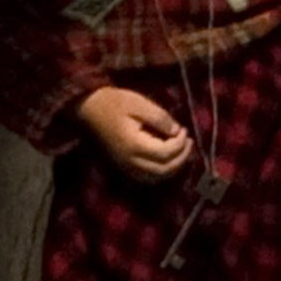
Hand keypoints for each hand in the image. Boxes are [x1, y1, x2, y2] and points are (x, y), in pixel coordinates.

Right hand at [74, 85, 193, 178]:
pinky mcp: (123, 165)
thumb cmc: (115, 103)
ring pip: (155, 178)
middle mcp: (129, 161)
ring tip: (182, 151)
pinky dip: (160, 172)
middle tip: (189, 142)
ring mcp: (125, 165)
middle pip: (163, 170)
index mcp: (134, 145)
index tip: (184, 129)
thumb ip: (161, 119)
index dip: (180, 143)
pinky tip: (167, 159)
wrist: (90, 108)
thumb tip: (177, 131)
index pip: (165, 153)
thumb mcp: (140, 104)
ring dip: (173, 167)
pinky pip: (146, 177)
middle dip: (181, 158)